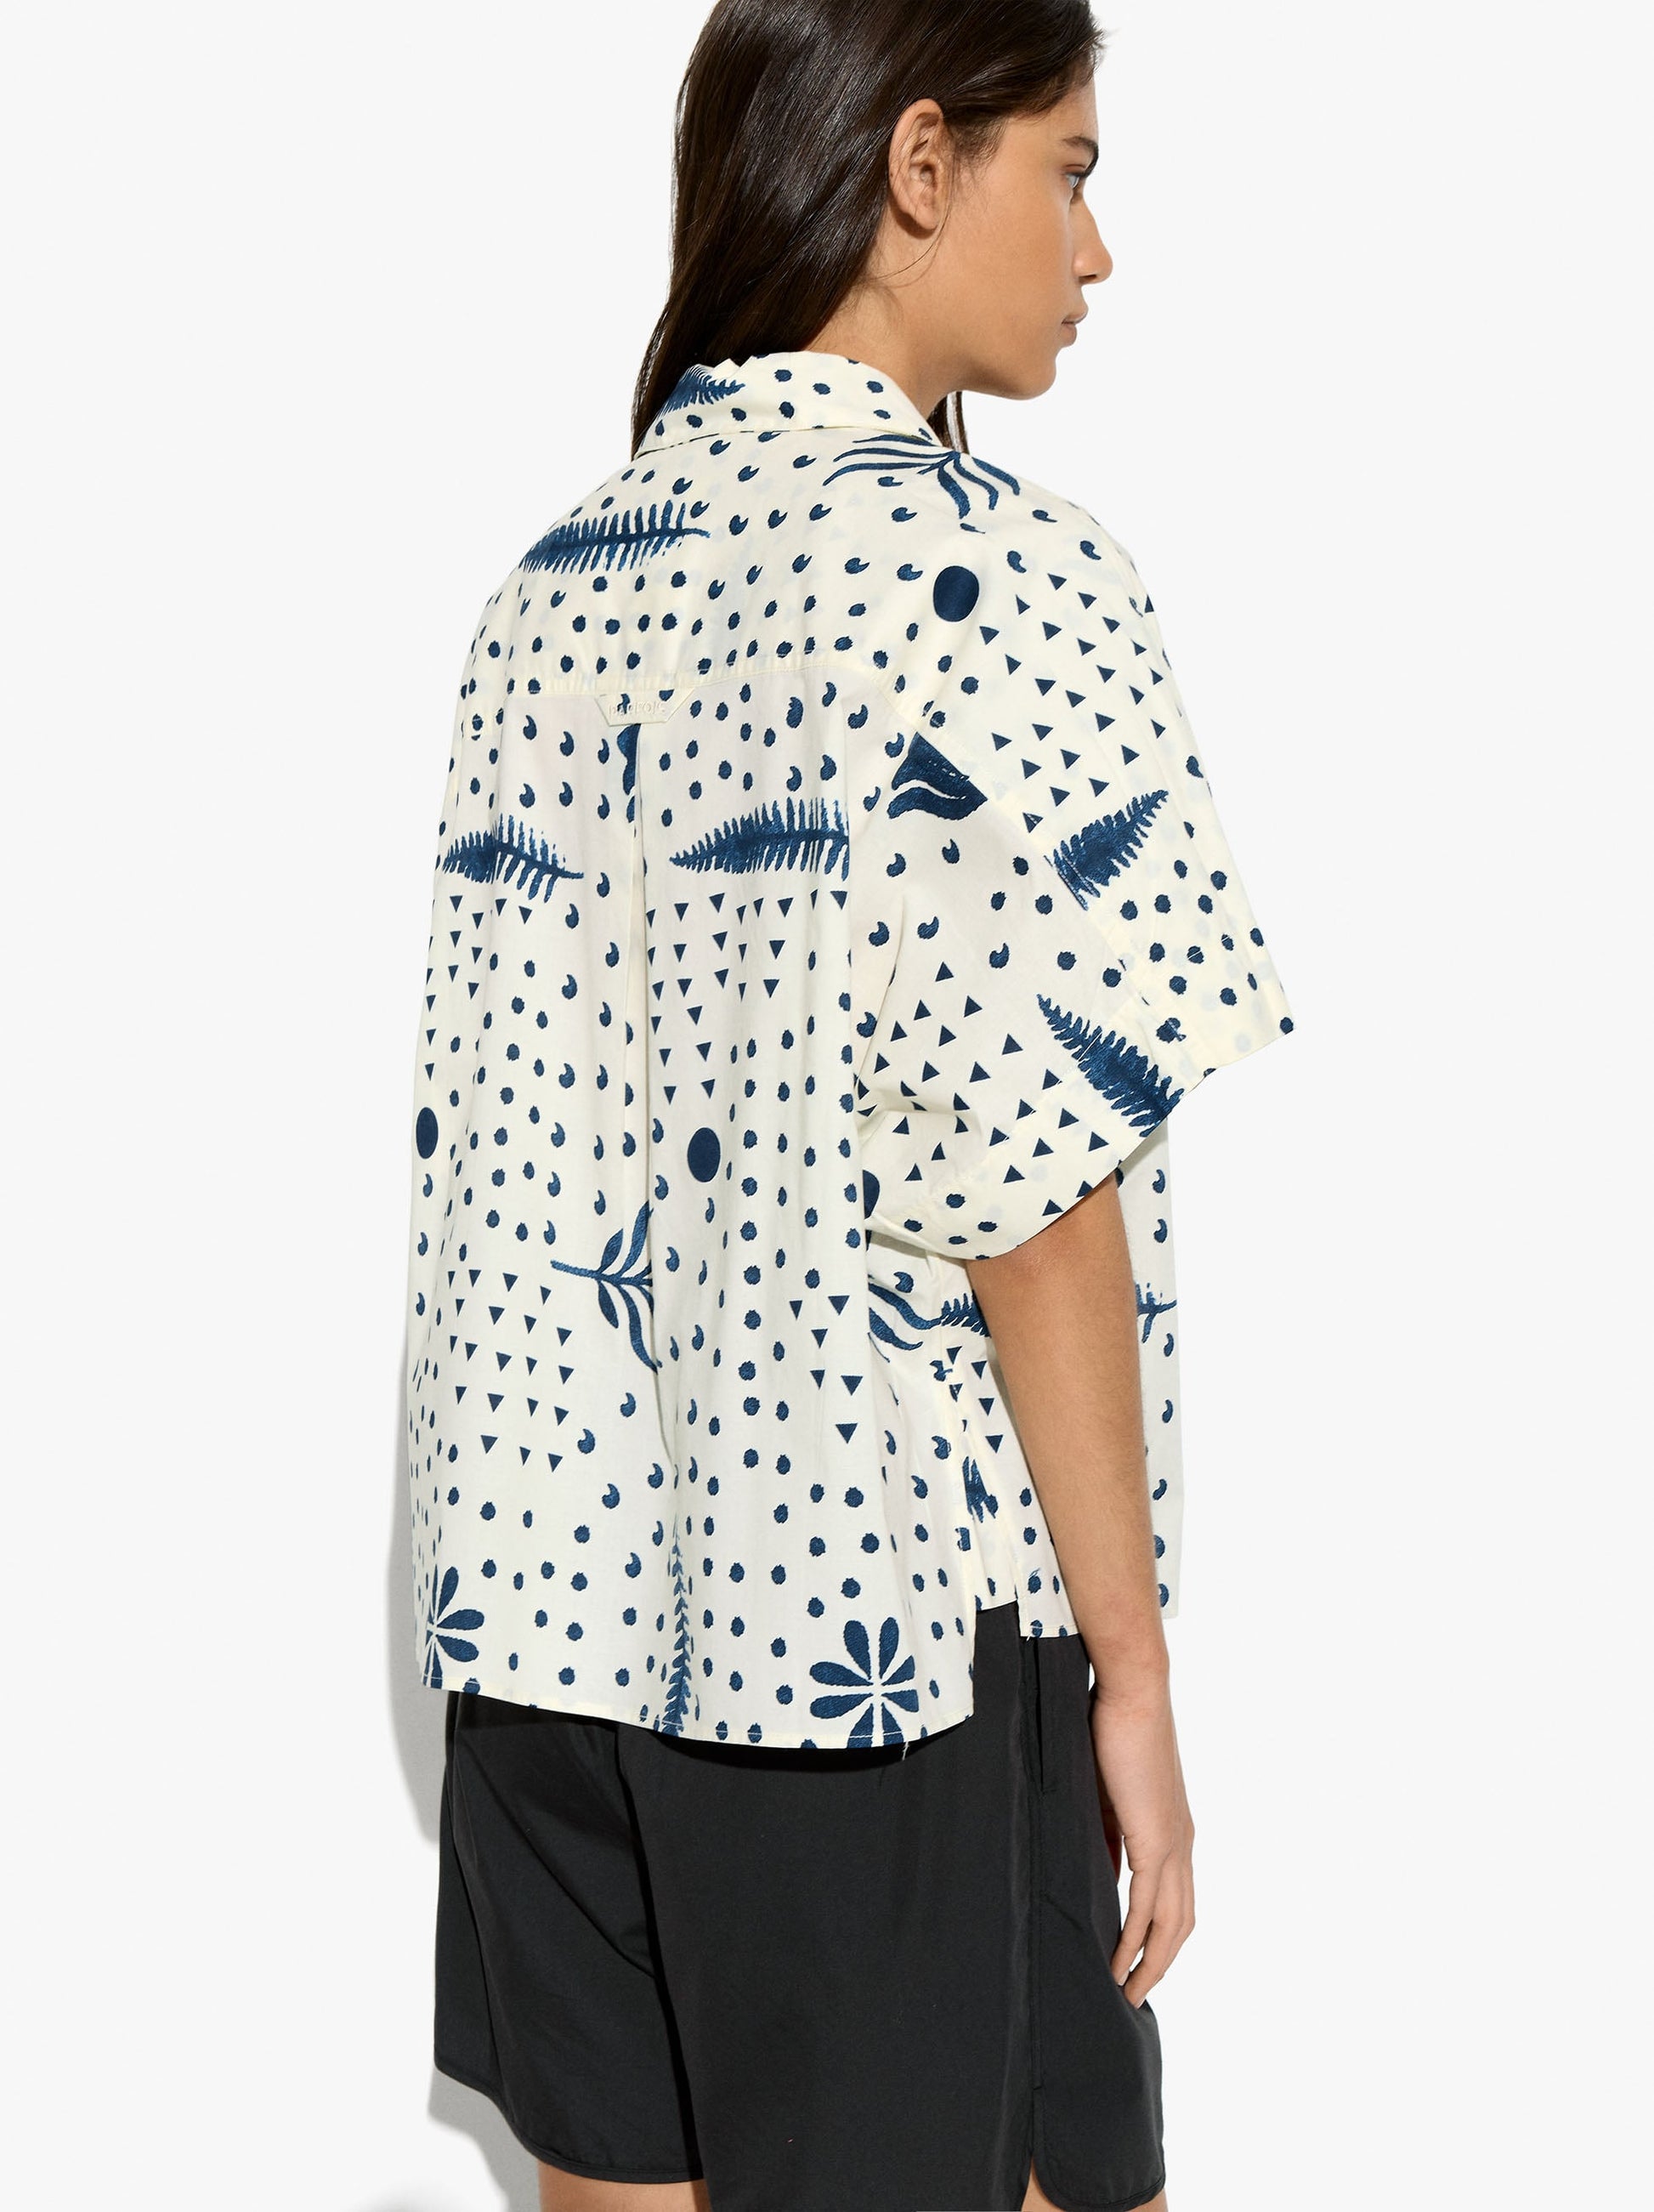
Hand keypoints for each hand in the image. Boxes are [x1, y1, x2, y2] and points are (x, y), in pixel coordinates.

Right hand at [1088, 1679, 1194, 2005]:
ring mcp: (1173, 1843)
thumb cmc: (1115, 1730)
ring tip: (1125, 1992)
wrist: (1133, 1693)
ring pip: (1170, 1922)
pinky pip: (1147, 1903)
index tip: (1139, 1967)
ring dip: (1150, 1962)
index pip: (1174, 1900)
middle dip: (1159, 1963)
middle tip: (1133, 1996)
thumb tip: (1102, 1871)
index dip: (1159, 1938)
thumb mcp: (1108, 1795)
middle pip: (1180, 1923)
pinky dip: (1134, 1939)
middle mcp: (1182, 1844)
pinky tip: (1119, 1962)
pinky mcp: (1155, 1838)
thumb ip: (1109, 1835)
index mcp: (1174, 1832)